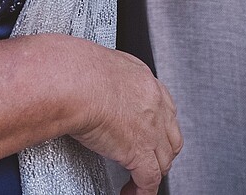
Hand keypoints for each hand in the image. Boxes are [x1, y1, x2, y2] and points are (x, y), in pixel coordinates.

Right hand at [66, 41, 182, 194]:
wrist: (74, 81)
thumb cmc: (74, 69)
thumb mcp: (96, 64)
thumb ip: (101, 77)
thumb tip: (86, 84)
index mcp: (143, 79)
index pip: (162, 106)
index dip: (158, 124)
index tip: (150, 132)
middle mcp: (153, 103)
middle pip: (170, 135)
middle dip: (162, 150)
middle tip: (149, 158)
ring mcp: (151, 129)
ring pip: (164, 160)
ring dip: (154, 172)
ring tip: (140, 181)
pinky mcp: (139, 151)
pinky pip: (149, 179)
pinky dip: (143, 190)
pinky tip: (133, 193)